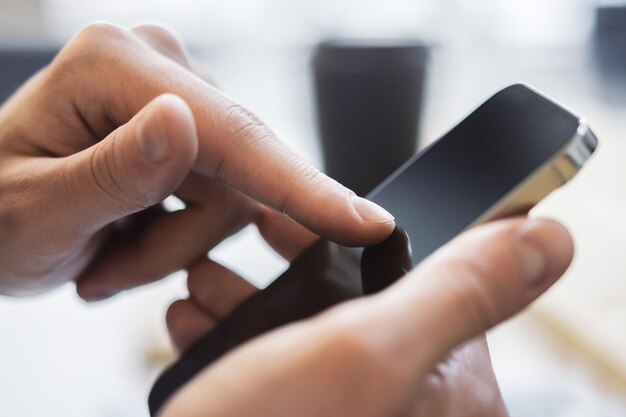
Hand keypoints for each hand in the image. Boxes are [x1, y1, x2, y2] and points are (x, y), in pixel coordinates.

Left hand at [0, 23, 393, 296]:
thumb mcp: (35, 211)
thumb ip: (112, 172)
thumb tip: (183, 124)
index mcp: (115, 67)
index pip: (231, 134)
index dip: (302, 187)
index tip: (368, 225)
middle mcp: (157, 70)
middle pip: (238, 171)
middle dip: (183, 238)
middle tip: (113, 270)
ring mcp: (177, 99)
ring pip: (233, 195)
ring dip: (174, 245)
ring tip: (107, 259)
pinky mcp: (188, 131)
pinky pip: (223, 196)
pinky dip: (180, 236)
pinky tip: (128, 241)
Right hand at [164, 217, 572, 416]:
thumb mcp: (368, 352)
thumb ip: (458, 292)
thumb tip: (549, 240)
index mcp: (445, 389)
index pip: (426, 278)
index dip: (364, 232)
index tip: (311, 205)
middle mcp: (401, 402)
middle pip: (353, 301)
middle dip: (289, 264)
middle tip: (246, 234)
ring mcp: (348, 409)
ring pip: (307, 332)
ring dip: (249, 298)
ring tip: (203, 281)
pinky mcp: (304, 414)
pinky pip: (277, 364)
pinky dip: (234, 340)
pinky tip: (193, 324)